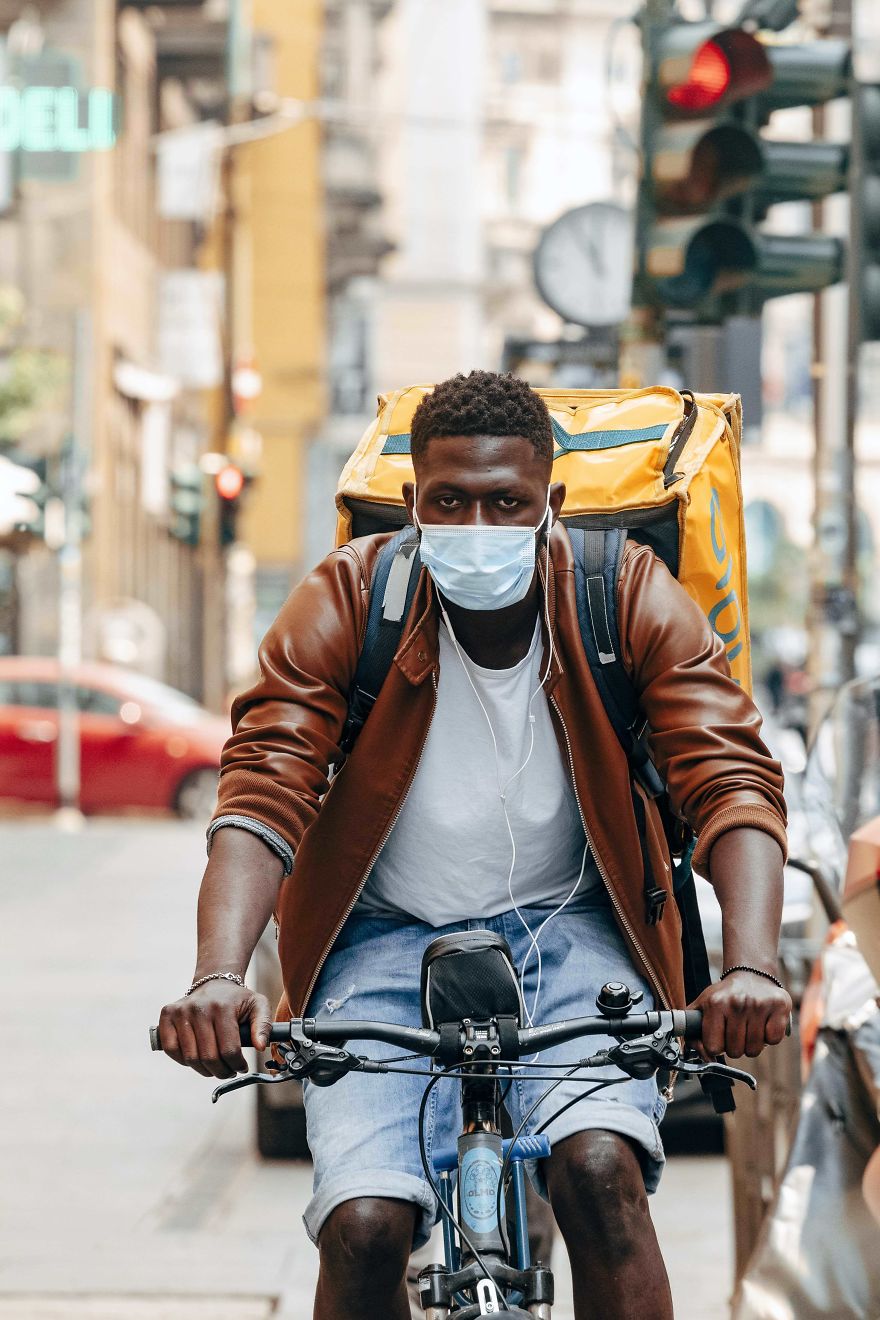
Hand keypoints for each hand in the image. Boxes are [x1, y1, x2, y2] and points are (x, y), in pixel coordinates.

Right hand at [157, 980, 272, 1078]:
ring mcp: (180, 1011)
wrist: (215, 982)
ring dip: (205, 1070)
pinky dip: (184, 1061)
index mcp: (222, 1007)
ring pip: (190, 1058)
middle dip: (222, 1071)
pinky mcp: (167, 1015)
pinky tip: (197, 1058)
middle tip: (229, 1072)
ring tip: (216, 1067)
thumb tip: (260, 1046)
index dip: (237, 1065)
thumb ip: (264, 1025)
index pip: (229, 1050)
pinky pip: (171, 1049)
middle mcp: (198, 1008)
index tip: (242, 1068)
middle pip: (209, 1057)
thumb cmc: (237, 999)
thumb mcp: (258, 1005)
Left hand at [692, 970, 791, 1059]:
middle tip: (735, 1030)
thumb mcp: (702, 1007)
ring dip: (751, 1044)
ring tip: (749, 1026)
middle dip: (734, 1046)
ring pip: (754, 1050)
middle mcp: (737, 1003)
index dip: (716, 1045)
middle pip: (735, 1052)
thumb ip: (693, 1034)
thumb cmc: (725, 996)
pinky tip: (763, 1023)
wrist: (750, 974)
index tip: (719, 1035)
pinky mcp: (779, 1006)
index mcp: (715, 1003)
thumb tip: (706, 1058)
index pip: (713, 1047)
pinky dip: (769, 1037)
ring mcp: (759, 1004)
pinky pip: (774, 1040)